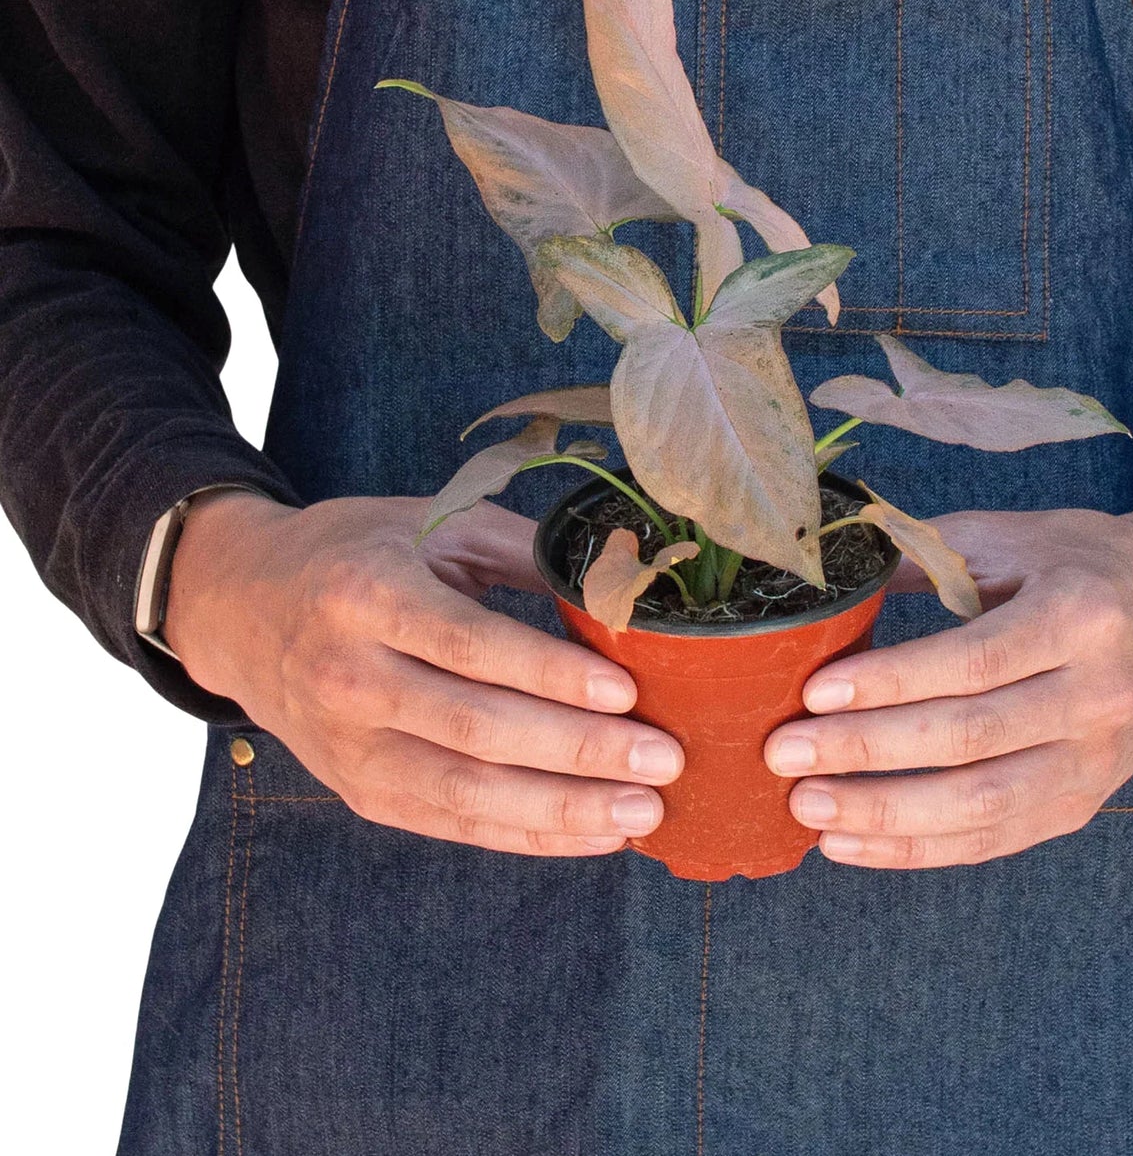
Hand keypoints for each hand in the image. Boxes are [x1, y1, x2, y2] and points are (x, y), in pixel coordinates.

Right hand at [164, 489, 684, 855]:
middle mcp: (350, 676)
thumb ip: (523, 550)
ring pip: (463, 792)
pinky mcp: (358, 790)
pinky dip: (526, 835)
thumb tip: (621, 585)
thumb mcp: (430, 525)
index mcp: (369, 596)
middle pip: (475, 729)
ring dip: (562, 810)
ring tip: (643, 814)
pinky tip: (593, 835)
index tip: (629, 693)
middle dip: (578, 752)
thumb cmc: (355, 556)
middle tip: (663, 761)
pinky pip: (450, 823)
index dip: (552, 674)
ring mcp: (349, 745)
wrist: (241, 607)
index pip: (472, 646)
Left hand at [763, 474, 1132, 867]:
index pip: (973, 661)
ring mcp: (1099, 758)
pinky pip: (997, 838)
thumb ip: (928, 559)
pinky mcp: (1087, 800)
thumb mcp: (1016, 537)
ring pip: (984, 805)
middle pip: (971, 738)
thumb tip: (829, 587)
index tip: (813, 692)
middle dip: (867, 751)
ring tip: (806, 807)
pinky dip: (920, 850)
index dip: (891, 683)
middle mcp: (1099, 693)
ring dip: (886, 815)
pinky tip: (851, 844)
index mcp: (1080, 614)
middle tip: (783, 753)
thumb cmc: (1086, 562)